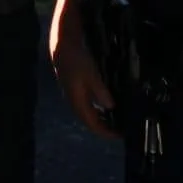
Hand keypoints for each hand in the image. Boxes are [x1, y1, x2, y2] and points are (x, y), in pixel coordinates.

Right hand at [49, 21, 118, 140]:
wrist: (62, 46)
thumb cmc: (77, 60)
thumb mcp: (92, 75)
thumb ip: (101, 92)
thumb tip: (111, 107)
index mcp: (78, 102)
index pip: (92, 124)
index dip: (106, 132)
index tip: (119, 136)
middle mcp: (74, 101)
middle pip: (90, 121)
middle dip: (104, 128)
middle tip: (120, 130)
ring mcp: (74, 95)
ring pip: (88, 113)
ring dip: (101, 119)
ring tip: (115, 121)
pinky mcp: (75, 88)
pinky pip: (87, 105)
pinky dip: (97, 109)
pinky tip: (105, 106)